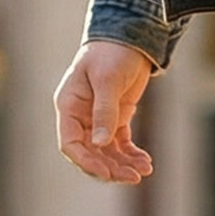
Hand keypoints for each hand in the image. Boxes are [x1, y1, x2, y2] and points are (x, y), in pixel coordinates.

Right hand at [54, 41, 153, 183]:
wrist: (130, 37)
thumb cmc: (112, 54)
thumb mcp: (108, 80)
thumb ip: (104, 111)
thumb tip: (101, 143)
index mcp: (69, 106)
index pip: (70, 143)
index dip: (87, 161)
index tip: (107, 173)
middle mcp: (80, 116)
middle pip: (90, 152)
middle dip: (110, 167)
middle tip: (134, 177)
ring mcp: (98, 119)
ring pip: (107, 151)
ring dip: (123, 164)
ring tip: (145, 170)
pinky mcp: (116, 117)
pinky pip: (120, 142)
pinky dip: (131, 153)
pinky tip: (145, 161)